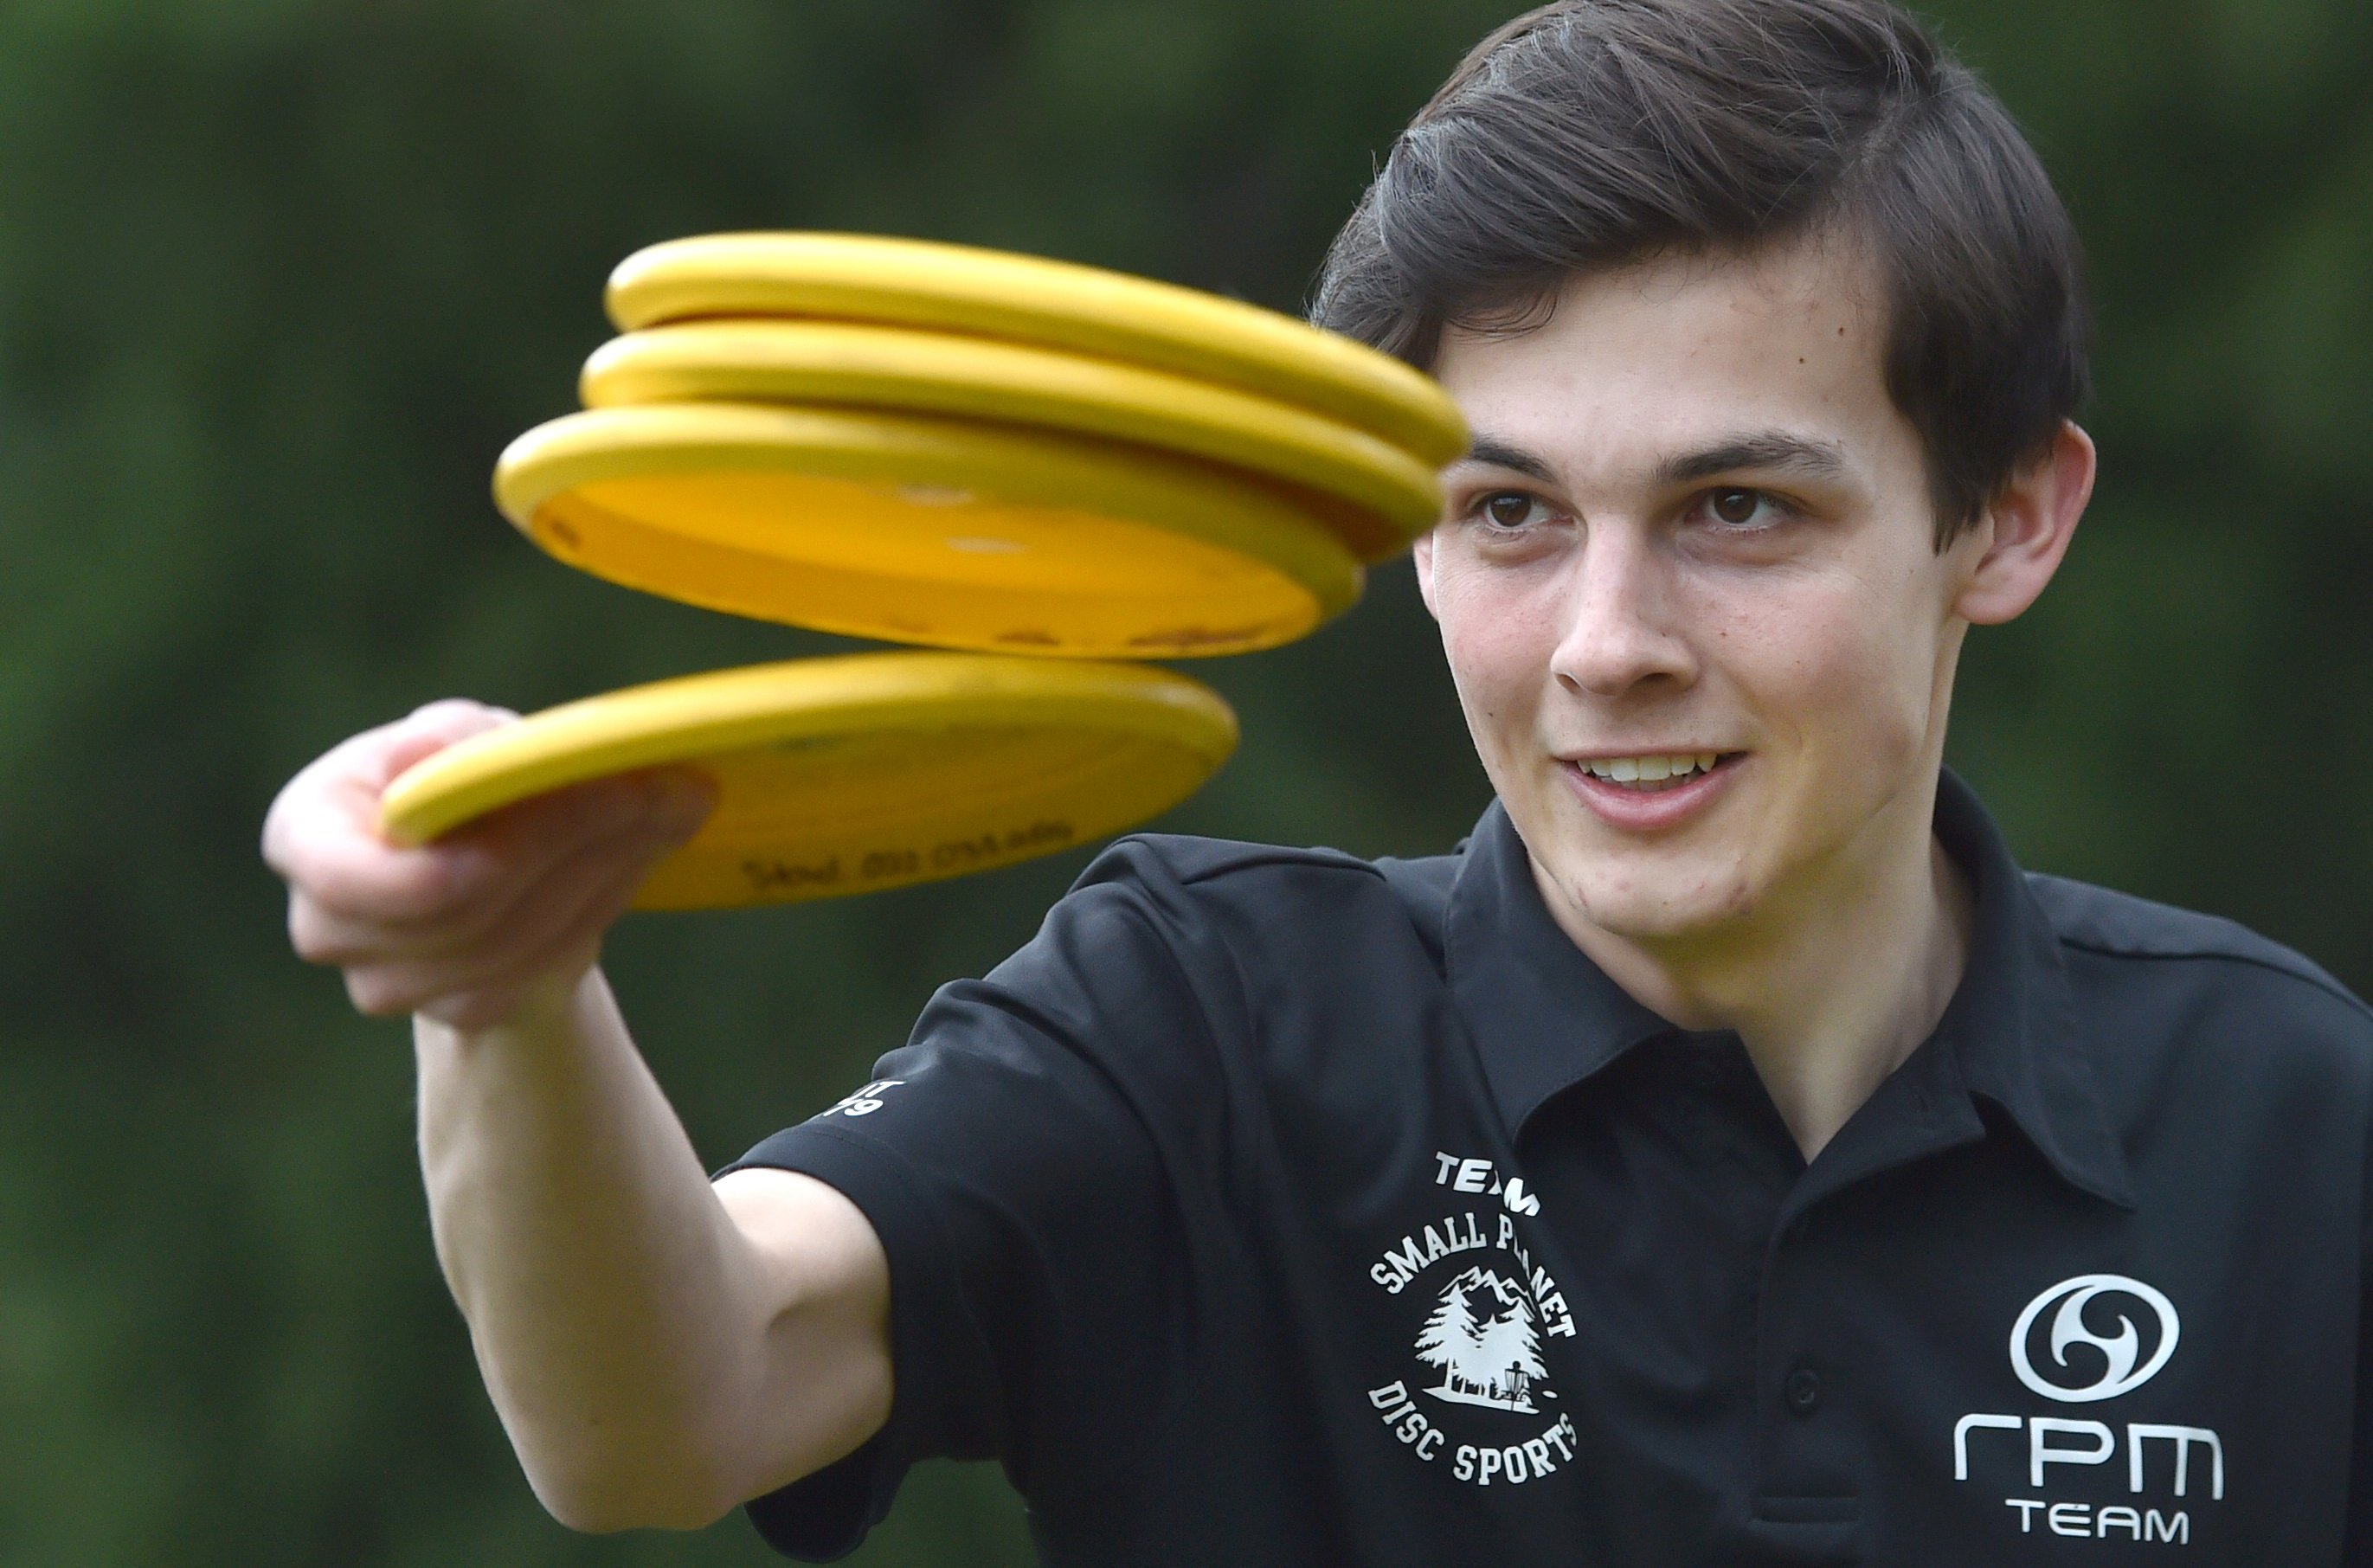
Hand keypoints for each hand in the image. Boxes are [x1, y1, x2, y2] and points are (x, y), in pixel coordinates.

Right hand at [263, 700, 715, 1030]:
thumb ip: (456, 742)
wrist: (481, 862)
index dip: (443, 864)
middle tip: (652, 788)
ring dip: (605, 867)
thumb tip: (436, 755)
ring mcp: (392, 983)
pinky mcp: (463, 1011)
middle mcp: (329, 924)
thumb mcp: (455, 736)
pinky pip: (543, 966)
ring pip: (515, 940)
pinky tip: (641, 850)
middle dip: (566, 839)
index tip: (546, 819)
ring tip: (669, 804)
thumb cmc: (454, 777)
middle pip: (458, 908)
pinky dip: (602, 901)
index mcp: (304, 834)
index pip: (352, 875)